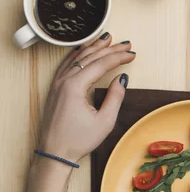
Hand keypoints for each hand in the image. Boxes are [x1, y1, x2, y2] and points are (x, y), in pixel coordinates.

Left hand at [39, 34, 135, 162]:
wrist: (54, 152)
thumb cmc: (78, 140)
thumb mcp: (104, 122)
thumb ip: (115, 97)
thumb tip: (122, 79)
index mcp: (75, 86)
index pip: (101, 64)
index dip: (119, 57)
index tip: (132, 54)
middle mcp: (64, 80)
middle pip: (90, 57)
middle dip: (109, 48)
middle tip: (125, 43)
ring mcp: (57, 83)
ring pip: (77, 57)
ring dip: (94, 47)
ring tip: (107, 39)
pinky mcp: (55, 88)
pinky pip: (67, 64)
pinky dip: (79, 54)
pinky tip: (84, 50)